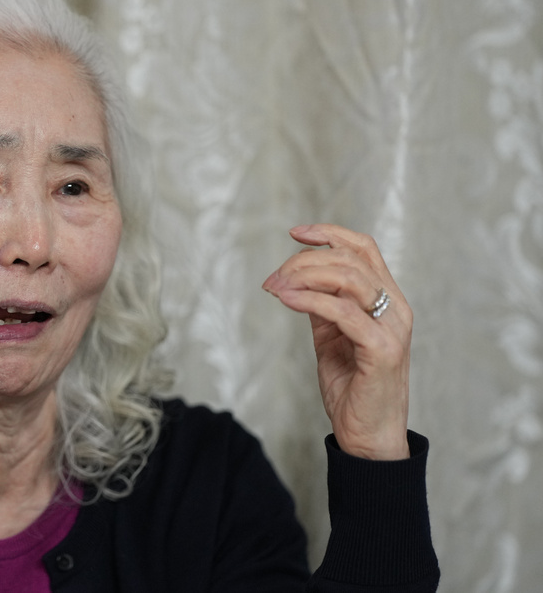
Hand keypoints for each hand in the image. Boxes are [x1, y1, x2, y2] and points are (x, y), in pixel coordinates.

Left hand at [263, 224, 410, 459]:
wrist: (367, 437)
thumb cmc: (352, 389)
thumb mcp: (331, 339)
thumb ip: (322, 308)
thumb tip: (296, 282)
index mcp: (388, 301)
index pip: (364, 248)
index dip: (330, 234)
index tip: (295, 233)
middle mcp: (396, 308)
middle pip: (350, 259)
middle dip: (304, 261)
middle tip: (273, 278)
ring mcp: (392, 328)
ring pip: (349, 278)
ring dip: (304, 276)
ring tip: (275, 287)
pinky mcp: (382, 350)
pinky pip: (343, 312)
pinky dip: (310, 300)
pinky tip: (287, 300)